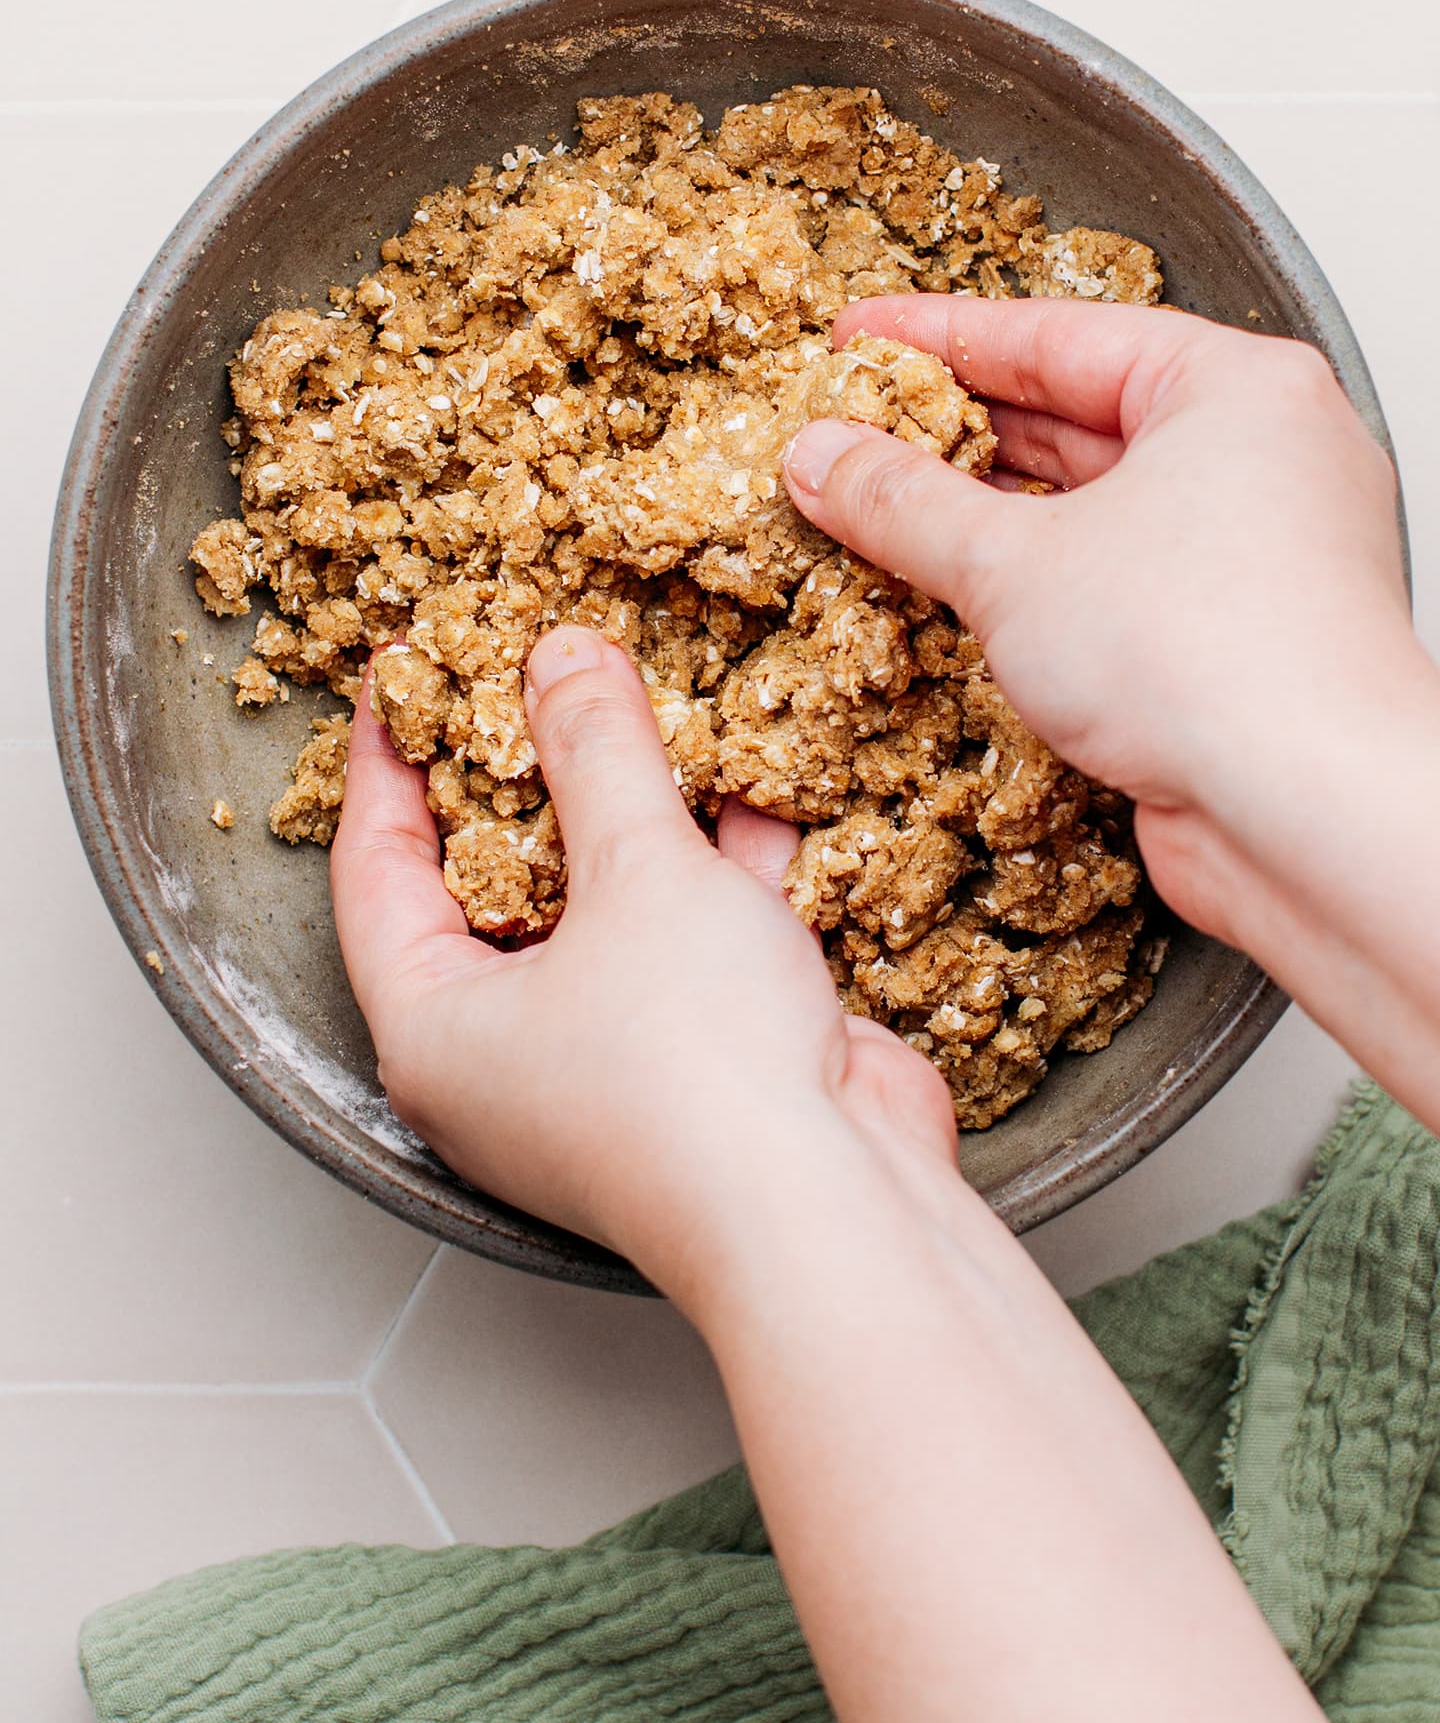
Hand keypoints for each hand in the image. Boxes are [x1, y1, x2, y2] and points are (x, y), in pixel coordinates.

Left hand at [330, 626, 953, 1299]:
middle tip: (530, 676)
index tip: (400, 673)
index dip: (387, 761)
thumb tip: (561, 659)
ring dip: (632, 816)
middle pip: (491, 881)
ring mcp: (606, 1066)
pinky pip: (688, 943)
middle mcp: (504, 1056)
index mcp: (434, 1026)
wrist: (835, 1215)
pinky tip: (752, 793)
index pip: (374, 868)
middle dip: (525, 774)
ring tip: (639, 706)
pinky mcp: (700, 1067)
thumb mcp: (636, 873)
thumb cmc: (694, 1070)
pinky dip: (716, 873)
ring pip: (601, 910)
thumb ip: (596, 752)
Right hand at [783, 295, 1439, 1125]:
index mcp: (1235, 390)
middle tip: (857, 424)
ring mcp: (1256, 555)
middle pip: (1079, 417)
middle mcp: (1262, 460)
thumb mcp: (1015, 562)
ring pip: (1095, 510)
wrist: (1313, 816)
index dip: (941, 335)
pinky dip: (1034, 586)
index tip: (862, 333)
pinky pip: (1113, 585)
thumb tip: (828, 458)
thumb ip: (905, 502)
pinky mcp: (1235, 642)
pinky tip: (958, 594)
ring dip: (988, 516)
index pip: (1058, 334)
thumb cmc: (1219, 659)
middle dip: (958, 429)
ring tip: (882, 508)